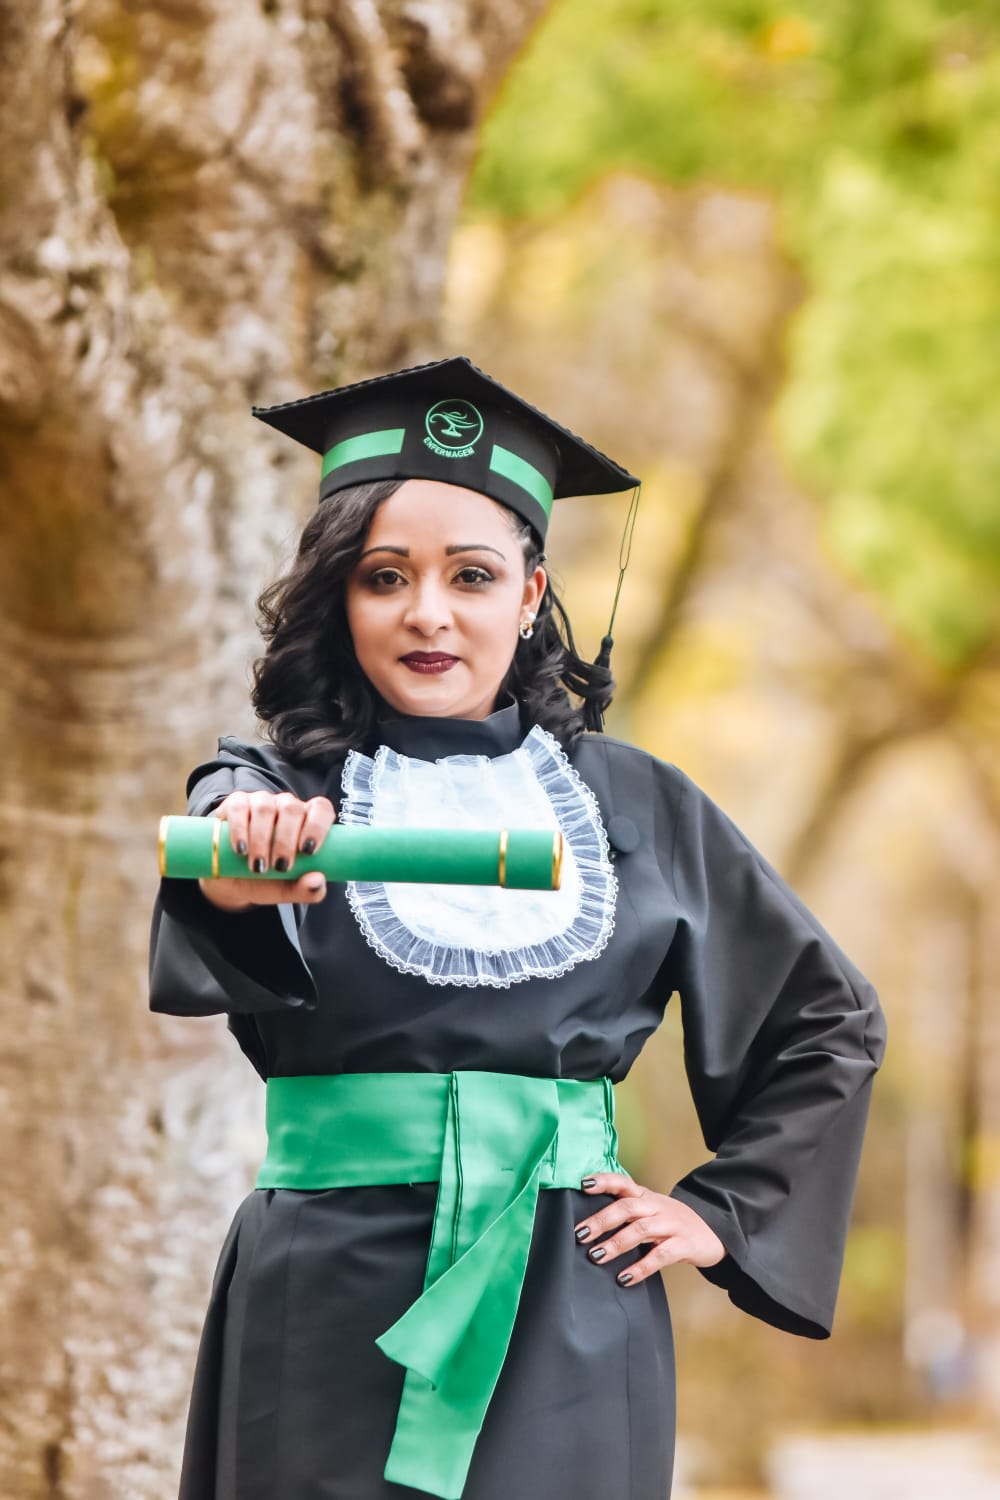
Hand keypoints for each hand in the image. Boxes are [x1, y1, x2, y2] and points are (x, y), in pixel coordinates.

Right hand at [197, 790, 335, 911]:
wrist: (231, 881)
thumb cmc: (267, 879)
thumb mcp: (287, 889)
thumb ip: (307, 890)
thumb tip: (317, 881)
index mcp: (306, 820)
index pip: (321, 808)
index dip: (317, 825)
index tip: (308, 851)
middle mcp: (286, 806)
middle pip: (292, 809)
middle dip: (286, 840)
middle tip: (280, 867)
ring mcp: (260, 802)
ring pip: (266, 808)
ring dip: (262, 839)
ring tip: (258, 866)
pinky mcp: (235, 804)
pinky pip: (239, 808)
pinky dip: (239, 829)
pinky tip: (241, 849)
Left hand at [574, 1173, 725, 1286]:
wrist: (713, 1232)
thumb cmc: (672, 1223)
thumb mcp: (650, 1210)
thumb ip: (626, 1212)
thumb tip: (589, 1224)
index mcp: (645, 1196)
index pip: (622, 1182)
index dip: (603, 1181)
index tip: (582, 1185)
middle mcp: (656, 1207)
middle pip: (627, 1207)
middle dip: (602, 1220)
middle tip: (580, 1234)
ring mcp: (671, 1225)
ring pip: (640, 1230)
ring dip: (616, 1243)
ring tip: (596, 1256)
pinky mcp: (683, 1245)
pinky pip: (659, 1256)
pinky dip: (640, 1268)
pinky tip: (624, 1278)